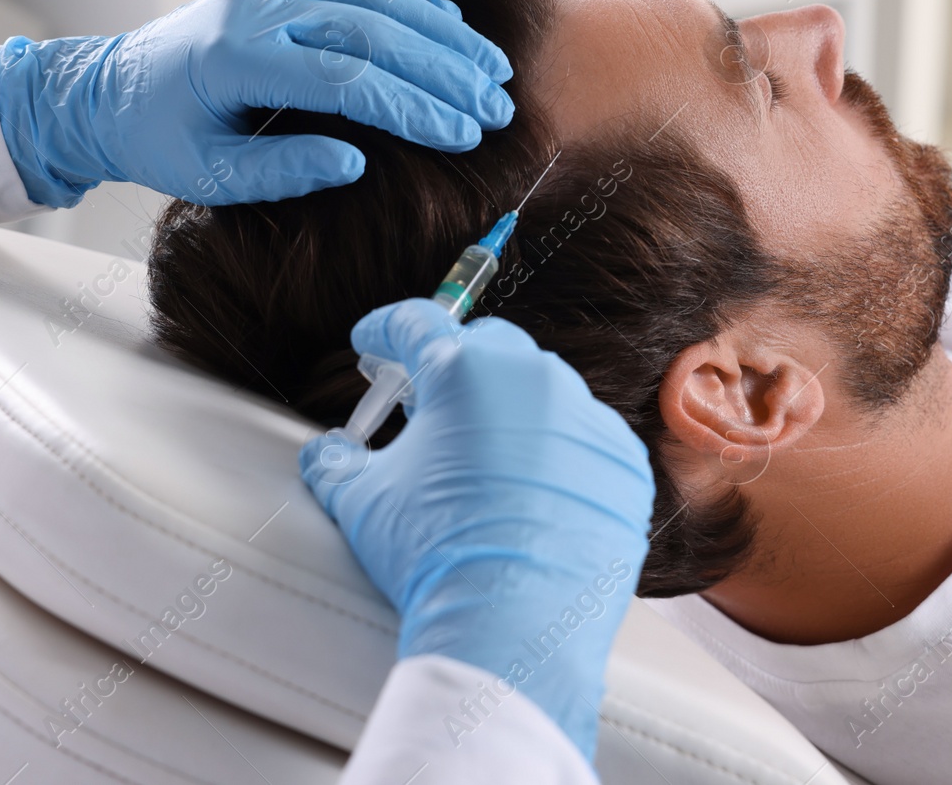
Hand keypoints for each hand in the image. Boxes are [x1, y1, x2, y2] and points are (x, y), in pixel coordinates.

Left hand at [0, 0, 513, 207]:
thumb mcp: (210, 177)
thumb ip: (282, 171)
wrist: (109, 89)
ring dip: (441, 32)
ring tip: (492, 71)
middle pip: (374, 30)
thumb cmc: (160, 142)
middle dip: (446, 71)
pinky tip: (448, 27)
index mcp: (238, 58)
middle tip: (498, 109)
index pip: (348, 78)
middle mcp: (259, 9)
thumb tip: (357, 163)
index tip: (465, 135)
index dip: (414, 107)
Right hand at [300, 299, 653, 760]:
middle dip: (452, 367)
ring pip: (541, 394)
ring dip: (509, 413)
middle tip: (424, 406)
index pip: (416, 325)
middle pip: (486, 347)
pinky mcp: (623, 463)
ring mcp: (586, 419)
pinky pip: (585, 442)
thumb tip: (328, 453)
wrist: (511, 627)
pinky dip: (558, 457)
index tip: (374, 342)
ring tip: (481, 461)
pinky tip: (533, 496)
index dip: (386, 332)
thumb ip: (337, 461)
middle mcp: (533, 378)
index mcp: (464, 370)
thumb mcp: (362, 501)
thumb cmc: (432, 554)